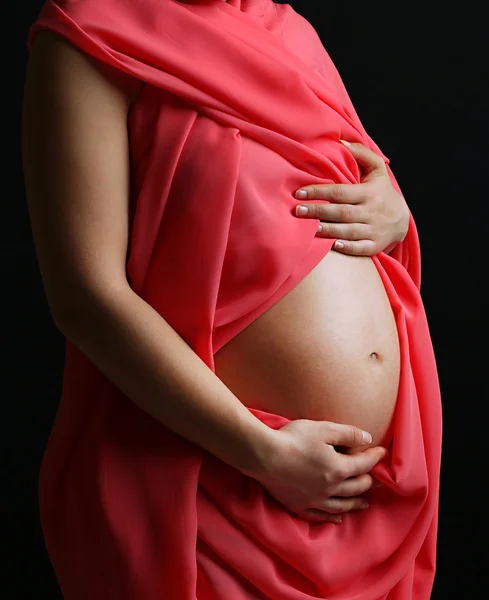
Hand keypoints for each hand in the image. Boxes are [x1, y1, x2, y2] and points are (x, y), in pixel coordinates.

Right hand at [252, 419, 387, 522]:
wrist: (263, 456)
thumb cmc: (293, 438)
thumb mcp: (323, 429)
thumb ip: (348, 434)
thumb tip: (368, 438)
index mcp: (338, 469)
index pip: (363, 464)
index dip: (375, 457)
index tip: (382, 452)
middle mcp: (330, 488)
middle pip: (356, 487)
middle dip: (368, 481)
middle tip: (375, 478)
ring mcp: (315, 500)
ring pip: (342, 505)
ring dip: (356, 503)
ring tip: (365, 502)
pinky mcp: (299, 505)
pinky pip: (321, 516)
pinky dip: (333, 517)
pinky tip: (338, 517)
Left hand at [293, 140, 409, 255]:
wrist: (402, 221)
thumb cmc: (382, 192)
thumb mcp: (377, 170)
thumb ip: (361, 154)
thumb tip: (341, 141)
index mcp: (368, 192)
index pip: (340, 192)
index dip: (319, 192)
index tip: (299, 193)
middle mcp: (371, 211)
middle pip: (341, 212)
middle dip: (318, 211)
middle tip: (297, 211)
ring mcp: (373, 229)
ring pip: (348, 231)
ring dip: (328, 230)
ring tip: (309, 228)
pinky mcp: (374, 245)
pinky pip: (360, 248)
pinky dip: (347, 247)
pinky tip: (333, 244)